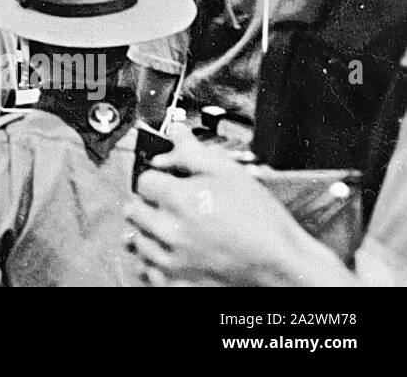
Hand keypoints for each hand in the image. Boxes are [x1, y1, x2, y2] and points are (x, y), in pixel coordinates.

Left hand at [124, 125, 345, 286]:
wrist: (283, 264)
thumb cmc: (260, 219)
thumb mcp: (229, 172)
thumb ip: (193, 151)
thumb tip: (174, 133)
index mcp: (178, 200)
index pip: (144, 180)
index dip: (158, 176)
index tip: (168, 180)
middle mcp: (169, 231)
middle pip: (134, 210)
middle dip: (148, 202)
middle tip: (168, 202)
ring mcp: (172, 261)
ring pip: (137, 240)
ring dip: (148, 231)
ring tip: (170, 226)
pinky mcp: (178, 283)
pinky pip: (148, 271)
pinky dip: (152, 261)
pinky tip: (169, 252)